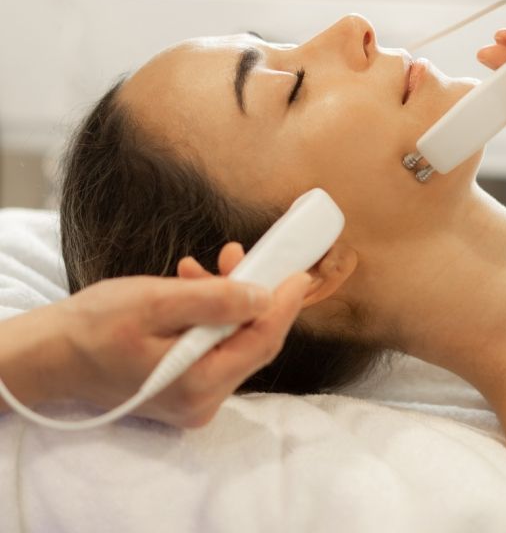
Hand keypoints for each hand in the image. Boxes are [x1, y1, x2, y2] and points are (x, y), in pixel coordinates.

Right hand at [56, 242, 308, 426]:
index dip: (286, 302)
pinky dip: (211, 314)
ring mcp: (195, 399)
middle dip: (254, 293)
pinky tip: (192, 286)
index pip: (263, 340)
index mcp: (198, 385)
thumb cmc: (95, 327)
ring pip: (234, 340)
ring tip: (202, 267)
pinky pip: (215, 346)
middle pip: (252, 341)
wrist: (53, 356)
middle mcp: (203, 401)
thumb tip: (264, 296)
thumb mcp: (155, 302)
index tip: (301, 270)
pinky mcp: (186, 388)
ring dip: (228, 299)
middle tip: (241, 254)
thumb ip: (213, 301)